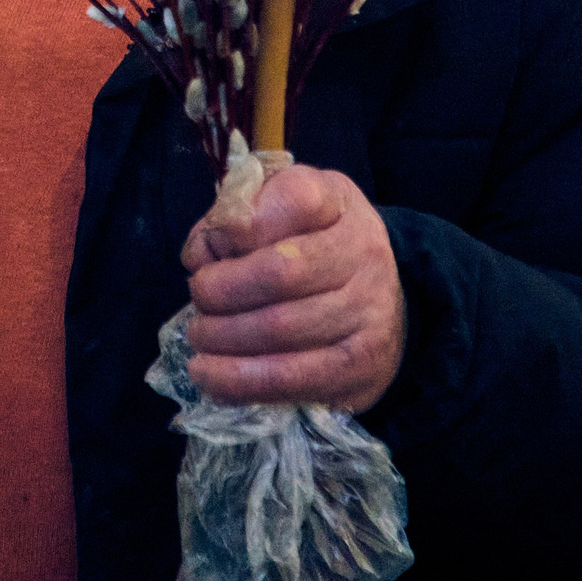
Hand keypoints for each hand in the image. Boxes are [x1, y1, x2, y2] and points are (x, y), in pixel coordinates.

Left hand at [181, 163, 405, 413]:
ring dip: (222, 339)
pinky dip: (239, 381)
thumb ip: (235, 214)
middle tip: (197, 299)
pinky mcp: (359, 368)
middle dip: (220, 291)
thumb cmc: (313, 244)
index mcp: (337, 202)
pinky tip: (210, 375)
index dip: (241, 225)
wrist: (384, 299)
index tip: (212, 245)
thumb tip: (202, 254)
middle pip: (279, 273)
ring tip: (199, 337)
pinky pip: (290, 380)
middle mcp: (363, 253)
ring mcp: (368, 313)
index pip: (293, 199)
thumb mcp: (281, 207)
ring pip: (279, 330)